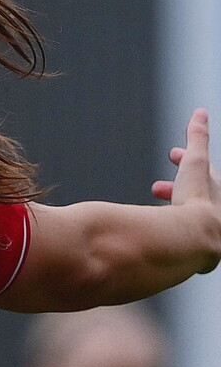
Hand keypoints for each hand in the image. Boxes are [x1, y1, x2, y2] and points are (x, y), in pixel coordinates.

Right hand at [151, 108, 220, 272]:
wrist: (197, 240)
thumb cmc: (196, 203)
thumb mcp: (194, 163)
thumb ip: (197, 138)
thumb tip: (200, 113)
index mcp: (213, 191)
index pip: (202, 171)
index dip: (185, 160)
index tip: (172, 155)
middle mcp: (212, 211)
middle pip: (194, 194)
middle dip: (176, 187)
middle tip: (157, 187)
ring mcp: (204, 232)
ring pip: (188, 217)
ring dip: (171, 210)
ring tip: (153, 213)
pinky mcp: (196, 252)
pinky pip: (183, 239)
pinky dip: (170, 232)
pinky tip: (156, 237)